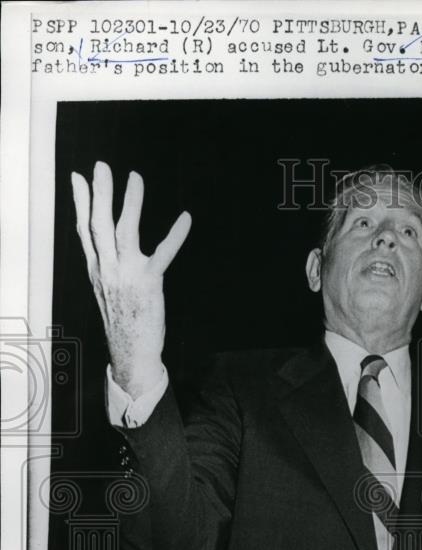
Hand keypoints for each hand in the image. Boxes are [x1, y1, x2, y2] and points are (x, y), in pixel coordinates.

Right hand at [71, 161, 190, 396]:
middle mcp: (107, 269)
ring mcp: (126, 275)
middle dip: (99, 193)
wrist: (131, 353)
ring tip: (134, 178)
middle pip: (98, 224)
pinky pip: (163, 253)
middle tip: (101, 166)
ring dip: (130, 202)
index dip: (81, 202)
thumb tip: (108, 250)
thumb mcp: (108, 292)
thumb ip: (108, 267)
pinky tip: (185, 218)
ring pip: (124, 230)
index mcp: (97, 270)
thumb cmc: (125, 322)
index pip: (84, 230)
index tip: (78, 177)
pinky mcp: (149, 283)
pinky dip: (175, 234)